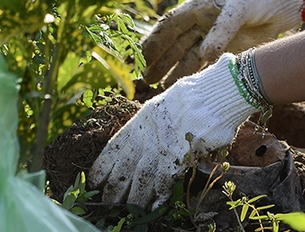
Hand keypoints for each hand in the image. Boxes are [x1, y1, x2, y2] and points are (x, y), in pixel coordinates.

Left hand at [92, 55, 254, 206]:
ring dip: (133, 196)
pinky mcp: (179, 155)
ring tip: (125, 209)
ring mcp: (162, 146)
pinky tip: (154, 205)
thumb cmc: (190, 99)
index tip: (93, 178)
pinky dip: (159, 193)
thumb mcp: (159, 107)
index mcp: (139, 121)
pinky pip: (165, 179)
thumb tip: (142, 141)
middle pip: (124, 166)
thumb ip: (148, 125)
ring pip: (141, 176)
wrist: (211, 95)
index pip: (115, 147)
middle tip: (105, 202)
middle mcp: (146, 134)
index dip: (103, 165)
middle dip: (114, 186)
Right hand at [142, 0, 304, 87]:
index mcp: (199, 6)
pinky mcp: (232, 48)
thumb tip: (205, 55)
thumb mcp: (239, 7)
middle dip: (160, 61)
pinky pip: (209, 63)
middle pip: (176, 44)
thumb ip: (222, 31)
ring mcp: (217, 36)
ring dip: (176, 71)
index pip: (170, 25)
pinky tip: (187, 85)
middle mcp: (203, 22)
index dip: (155, 40)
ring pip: (190, 56)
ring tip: (161, 87)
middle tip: (145, 79)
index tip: (141, 56)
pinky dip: (198, 74)